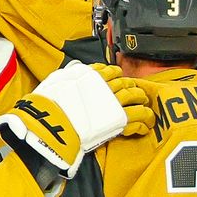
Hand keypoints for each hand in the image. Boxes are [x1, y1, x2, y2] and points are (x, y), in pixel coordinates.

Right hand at [0, 62, 153, 177]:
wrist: (52, 123)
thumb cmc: (49, 104)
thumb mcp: (56, 80)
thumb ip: (68, 75)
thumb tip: (73, 70)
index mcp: (91, 76)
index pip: (111, 71)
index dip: (118, 76)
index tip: (120, 81)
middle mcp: (106, 86)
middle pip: (127, 84)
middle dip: (134, 89)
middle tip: (137, 96)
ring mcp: (114, 103)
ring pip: (137, 99)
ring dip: (143, 104)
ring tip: (146, 111)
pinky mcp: (119, 120)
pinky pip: (138, 118)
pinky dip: (144, 121)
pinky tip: (145, 126)